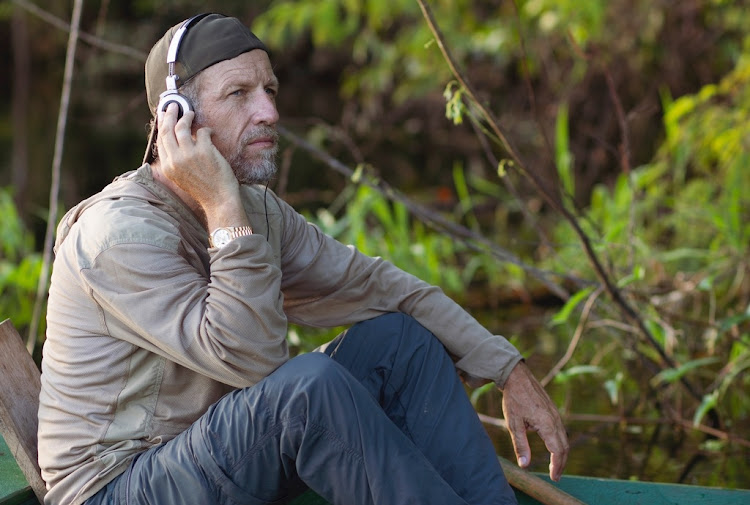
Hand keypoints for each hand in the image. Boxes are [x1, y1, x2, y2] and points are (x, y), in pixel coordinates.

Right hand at [156, 103, 243, 221]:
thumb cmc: (204, 189)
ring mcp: (189, 155)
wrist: (219, 200)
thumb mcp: (181, 177)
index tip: (164, 116)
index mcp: (168, 167)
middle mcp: (175, 160)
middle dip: (169, 114)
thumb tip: (176, 140)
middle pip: (167, 129)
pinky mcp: (205, 151)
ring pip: (182, 127)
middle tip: (173, 106)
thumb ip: (175, 160)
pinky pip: (203, 132)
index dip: (162, 125)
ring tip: (190, 113)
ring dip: (186, 116)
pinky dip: (207, 129)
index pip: (160, 140)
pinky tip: (210, 132)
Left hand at [500, 360, 568, 480]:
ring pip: (564, 439)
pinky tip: (553, 449)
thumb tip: (525, 465)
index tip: (554, 478)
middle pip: (564, 447)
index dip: (557, 466)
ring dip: (561, 454)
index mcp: (547, 424)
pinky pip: (561, 431)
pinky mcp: (553, 411)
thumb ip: (520, 445)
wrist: (517, 377)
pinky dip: (560, 443)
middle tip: (556, 477)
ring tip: (555, 467)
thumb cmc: (514, 399)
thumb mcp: (513, 424)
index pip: (558, 451)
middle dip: (561, 463)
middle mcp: (555, 420)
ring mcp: (556, 414)